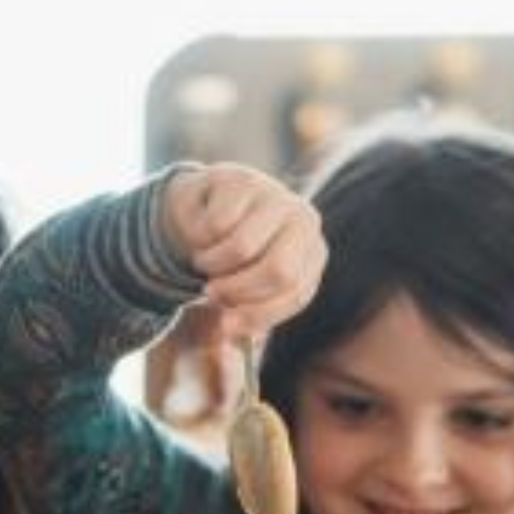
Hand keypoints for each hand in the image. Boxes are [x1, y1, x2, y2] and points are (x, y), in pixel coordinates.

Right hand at [162, 163, 326, 339]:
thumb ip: (247, 317)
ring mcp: (277, 196)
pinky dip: (199, 239)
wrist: (208, 206)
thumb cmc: (234, 258)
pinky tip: (202, 235)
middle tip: (210, 293)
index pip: (296, 294)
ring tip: (205, 262)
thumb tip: (227, 333)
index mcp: (314, 254)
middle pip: (278, 271)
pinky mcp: (243, 180)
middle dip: (237, 290)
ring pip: (241, 248)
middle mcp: (305, 221)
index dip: (258, 315)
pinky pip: (215, 225)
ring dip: (211, 264)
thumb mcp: (248, 289)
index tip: (226, 326)